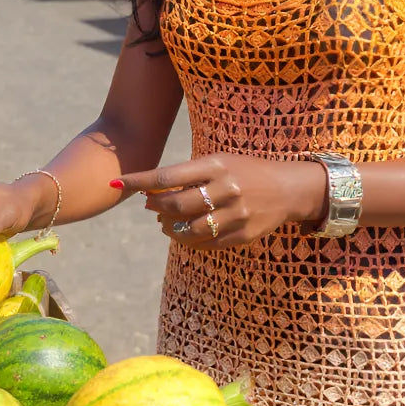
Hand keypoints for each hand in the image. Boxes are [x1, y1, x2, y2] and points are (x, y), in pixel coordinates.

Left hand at [116, 154, 325, 249]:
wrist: (287, 189)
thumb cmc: (244, 170)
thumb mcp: (219, 161)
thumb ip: (188, 175)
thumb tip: (150, 190)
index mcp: (216, 165)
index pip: (168, 175)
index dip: (140, 181)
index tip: (117, 183)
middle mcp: (226, 189)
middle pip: (176, 206)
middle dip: (156, 207)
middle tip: (150, 205)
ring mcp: (235, 214)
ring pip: (188, 230)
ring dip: (169, 228)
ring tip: (164, 222)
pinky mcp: (242, 235)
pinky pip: (206, 244)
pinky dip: (189, 240)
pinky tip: (184, 233)